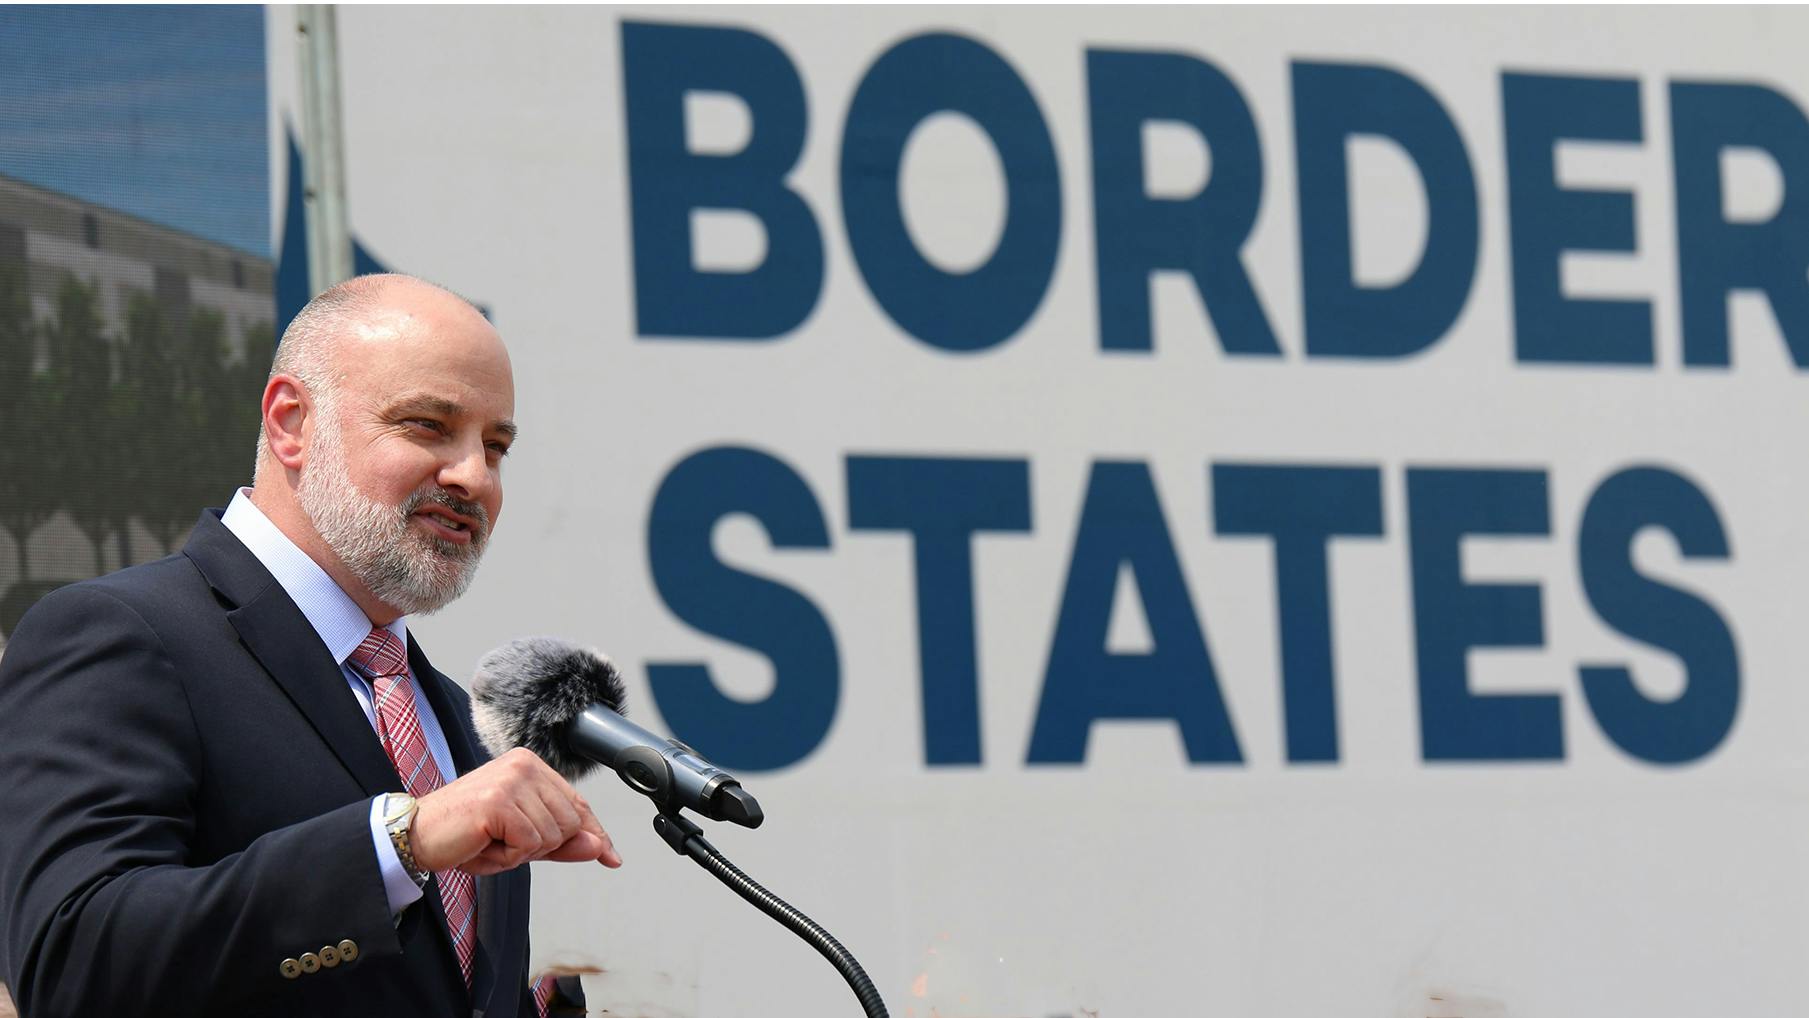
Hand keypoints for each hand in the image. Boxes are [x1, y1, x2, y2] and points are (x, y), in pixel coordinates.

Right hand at [409, 748, 622, 875]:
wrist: (415, 836)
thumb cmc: (466, 836)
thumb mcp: (521, 841)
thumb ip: (562, 843)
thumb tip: (602, 848)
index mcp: (531, 765)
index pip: (578, 804)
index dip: (593, 834)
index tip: (611, 855)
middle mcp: (525, 765)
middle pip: (572, 824)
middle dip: (541, 846)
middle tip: (502, 841)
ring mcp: (513, 780)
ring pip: (553, 835)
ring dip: (521, 853)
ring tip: (490, 841)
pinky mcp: (500, 801)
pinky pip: (530, 845)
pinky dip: (508, 857)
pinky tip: (484, 844)